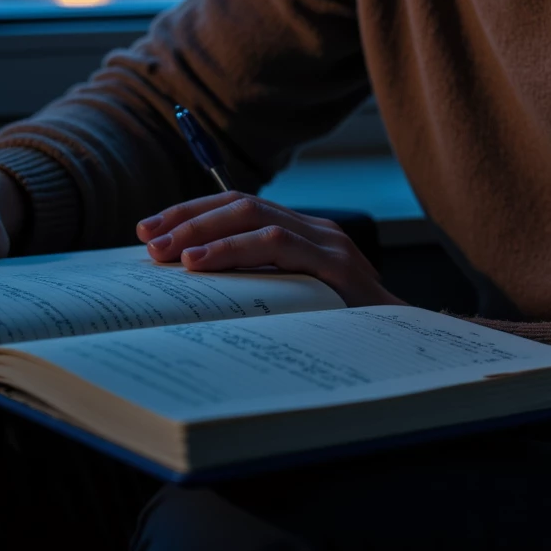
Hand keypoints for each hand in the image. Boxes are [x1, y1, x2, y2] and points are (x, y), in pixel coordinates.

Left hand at [137, 192, 404, 307]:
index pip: (238, 204)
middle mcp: (314, 228)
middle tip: (148, 238)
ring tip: (169, 253)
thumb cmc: (342, 331)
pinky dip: (235, 250)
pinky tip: (202, 264)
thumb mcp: (292, 302)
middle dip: (189, 218)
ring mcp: (327, 242)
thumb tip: (190, 285)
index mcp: (301, 232)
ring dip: (205, 232)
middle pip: (240, 203)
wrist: (402, 347)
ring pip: (255, 217)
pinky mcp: (335, 264)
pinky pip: (278, 246)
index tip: (150, 228)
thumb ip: (257, 285)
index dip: (192, 212)